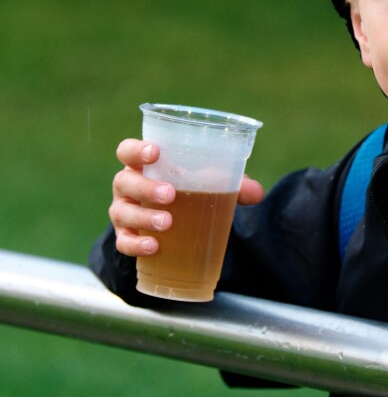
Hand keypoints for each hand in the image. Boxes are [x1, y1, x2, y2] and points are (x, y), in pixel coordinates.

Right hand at [109, 139, 263, 256]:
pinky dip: (136, 244)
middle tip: (170, 194)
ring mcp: (124, 211)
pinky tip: (153, 247)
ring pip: (122, 212)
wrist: (177, 222)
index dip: (136, 150)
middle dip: (146, 187)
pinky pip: (124, 242)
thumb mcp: (211, 183)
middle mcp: (128, 186)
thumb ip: (234, 183)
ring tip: (167, 223)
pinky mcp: (127, 236)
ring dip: (144, 217)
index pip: (128, 151)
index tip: (155, 152)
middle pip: (125, 181)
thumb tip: (256, 193)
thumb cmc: (191, 190)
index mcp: (145, 165)